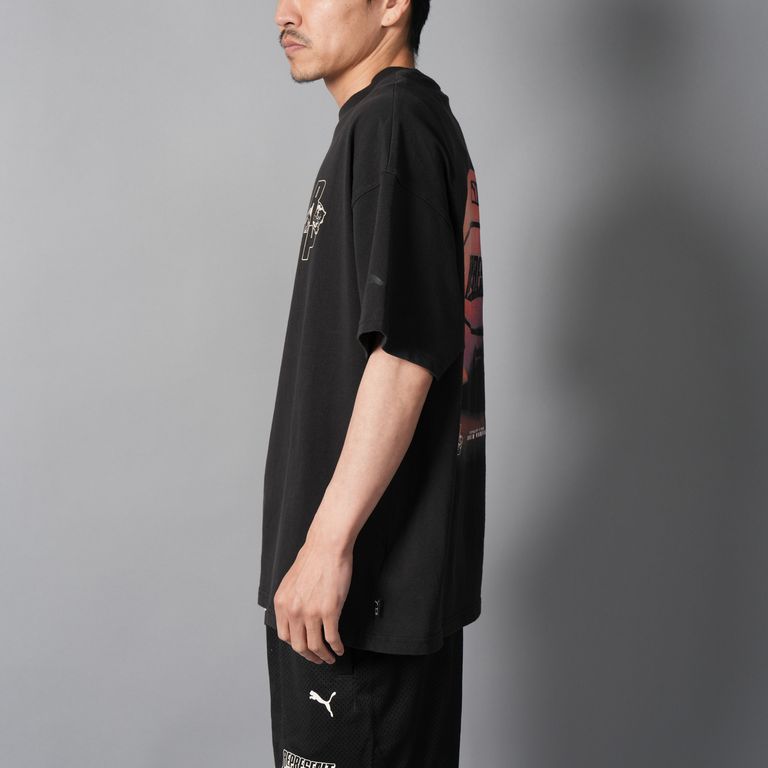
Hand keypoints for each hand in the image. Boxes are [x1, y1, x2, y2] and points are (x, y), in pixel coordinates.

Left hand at [273, 525, 351, 663]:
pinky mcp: (329, 611)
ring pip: (315, 646)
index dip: (296, 645)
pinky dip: (336, 647)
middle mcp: (293, 611)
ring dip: (324, 656)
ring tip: (330, 657)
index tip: (304, 648)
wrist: (327, 547)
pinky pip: (332, 638)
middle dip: (309, 656)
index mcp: (282, 603)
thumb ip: (291, 601)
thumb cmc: (313, 559)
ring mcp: (311, 612)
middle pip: (299, 645)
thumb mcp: (291, 582)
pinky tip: (339, 648)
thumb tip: (296, 616)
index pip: (285, 636)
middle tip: (318, 659)